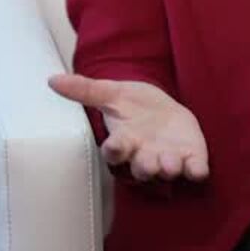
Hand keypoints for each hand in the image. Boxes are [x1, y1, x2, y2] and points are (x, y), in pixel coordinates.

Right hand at [49, 73, 209, 182]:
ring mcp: (168, 158)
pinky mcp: (191, 158)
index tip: (115, 145)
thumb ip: (85, 89)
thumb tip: (52, 79)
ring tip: (171, 163)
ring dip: (169, 168)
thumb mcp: (112, 93)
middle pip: (141, 168)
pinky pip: (194, 170)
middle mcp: (144, 155)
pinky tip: (197, 168)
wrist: (164, 110)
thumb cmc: (134, 105)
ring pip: (166, 171)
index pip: (115, 152)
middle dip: (145, 167)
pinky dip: (196, 170)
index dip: (115, 151)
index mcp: (124, 141)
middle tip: (149, 163)